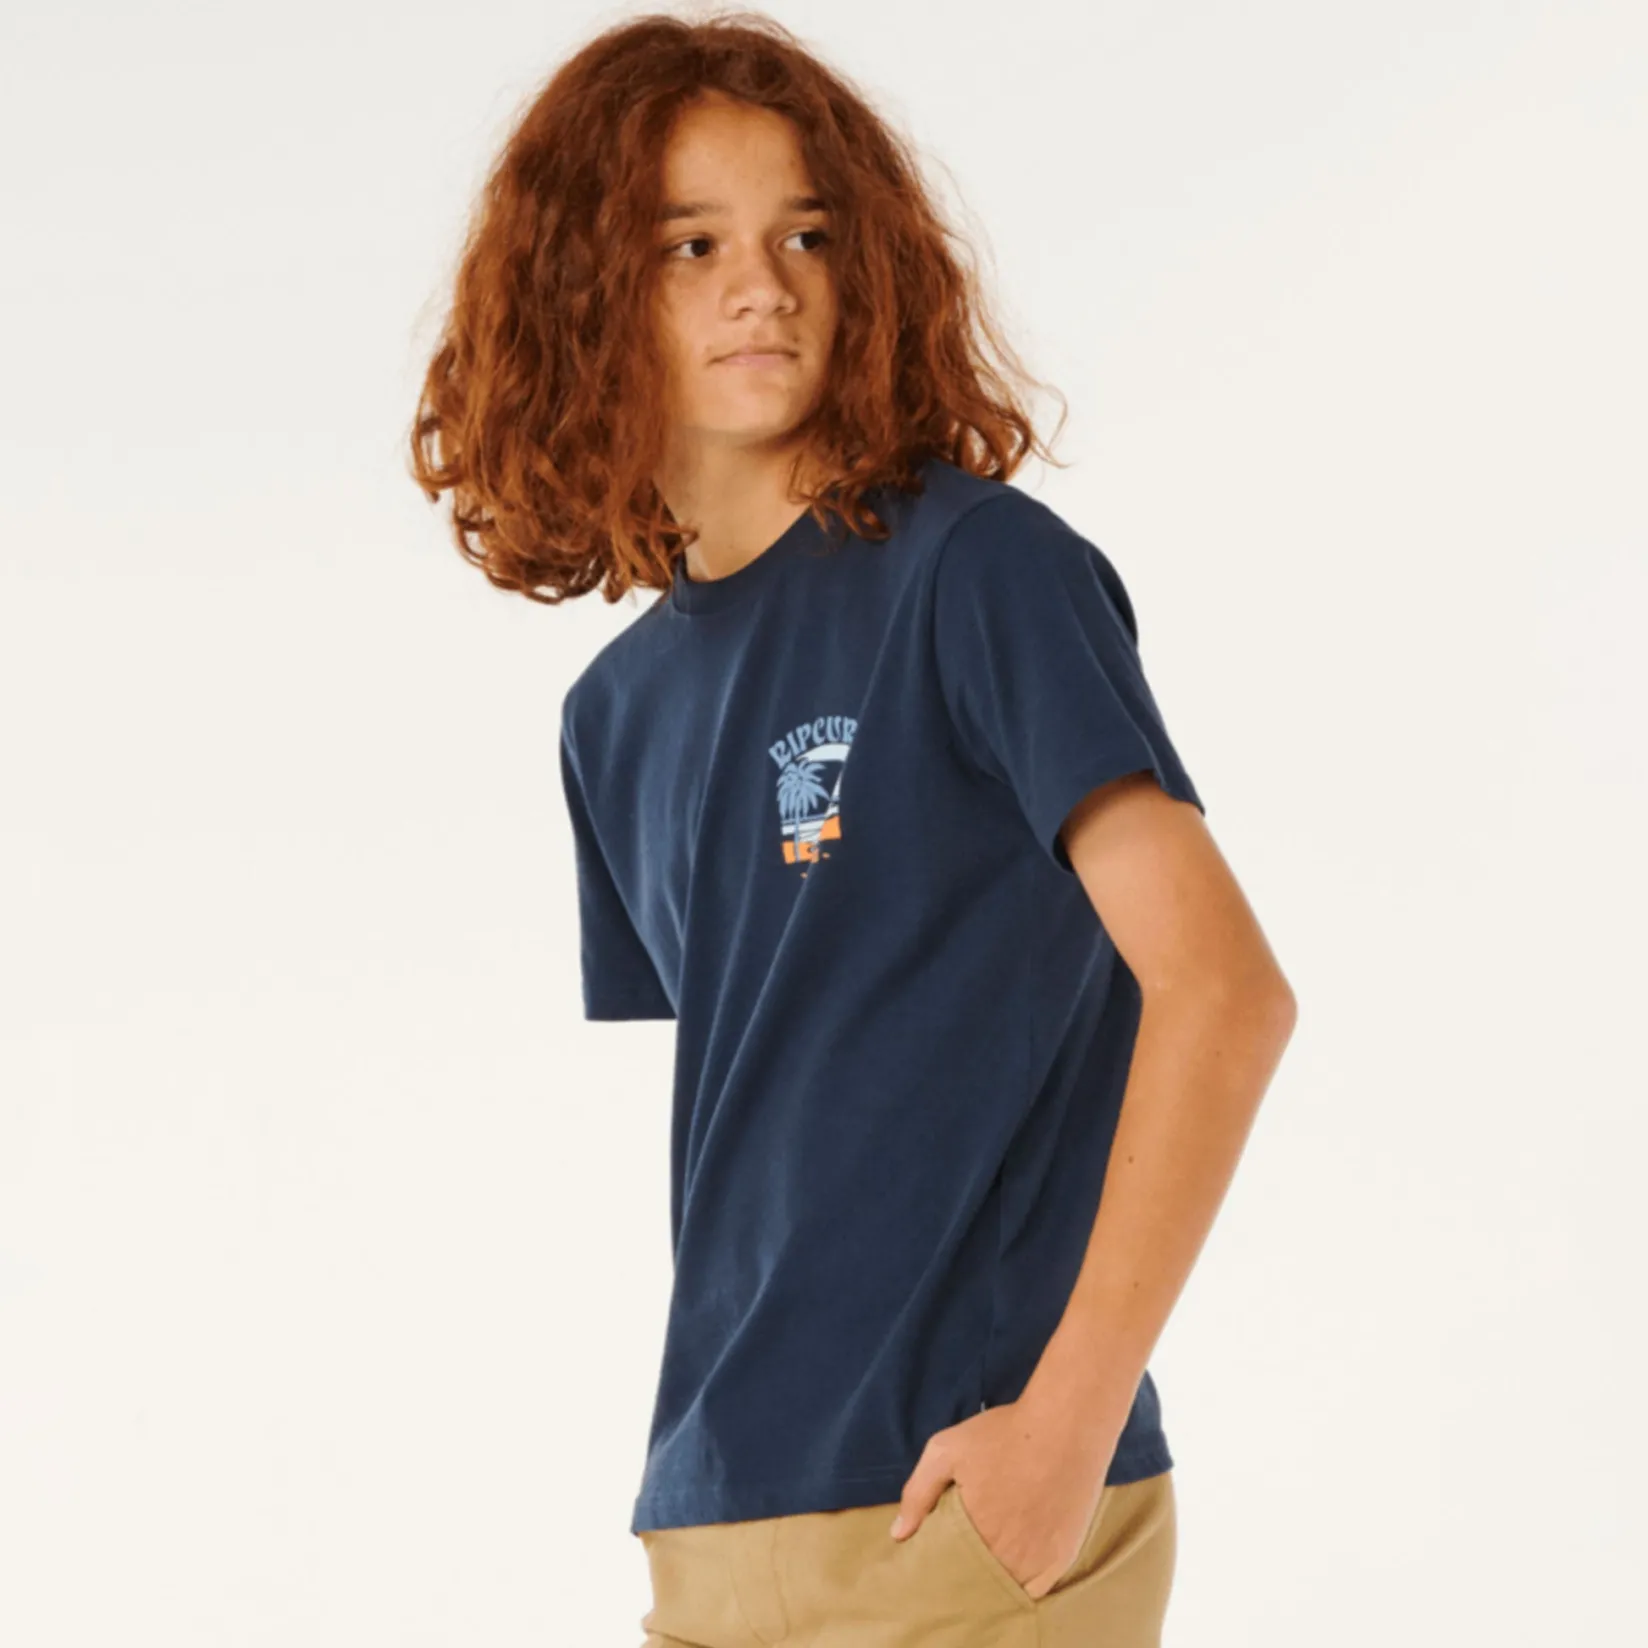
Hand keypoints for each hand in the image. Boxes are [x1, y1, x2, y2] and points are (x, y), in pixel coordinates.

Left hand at [887, 1399, 1122, 1598]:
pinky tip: (1016, 1566)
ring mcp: (1037, 1561)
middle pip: (977, 1584)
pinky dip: (1025, 1584)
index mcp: (973, 1534)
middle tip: (964, 1552)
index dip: (941, 1566)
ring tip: (988, 1559)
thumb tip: (899, 1534)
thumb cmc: (1004, 1434)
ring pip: (1006, 1589)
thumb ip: (919, 1493)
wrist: (1066, 1425)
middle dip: (965, 1574)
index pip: (948, 1571)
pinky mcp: (1062, 1558)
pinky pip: (1038, 1590)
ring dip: (995, 1581)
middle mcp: (1006, 1556)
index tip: (937, 1556)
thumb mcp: (947, 1450)